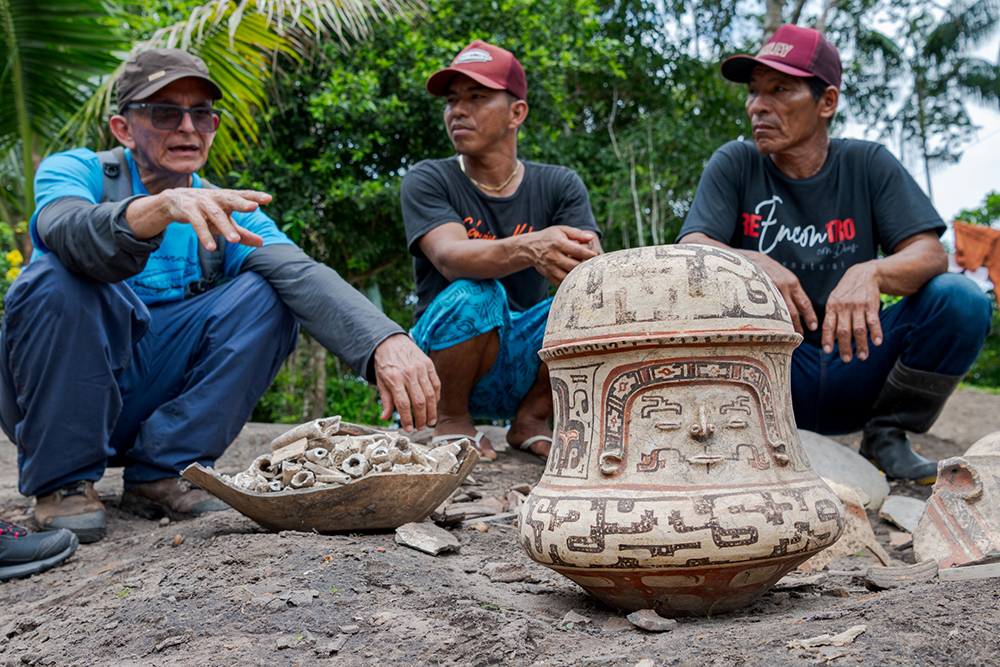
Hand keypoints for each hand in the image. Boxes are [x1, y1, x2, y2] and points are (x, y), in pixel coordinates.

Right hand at [147, 188, 271, 249]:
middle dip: (241, 203)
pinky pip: (197, 223)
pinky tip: (211, 247)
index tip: (268, 198)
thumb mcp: (225, 221)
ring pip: (215, 215)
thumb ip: (243, 232)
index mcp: (227, 198)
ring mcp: (202, 202)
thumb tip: (261, 243)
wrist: (174, 201)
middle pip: (230, 199)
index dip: (255, 196)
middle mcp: (216, 198)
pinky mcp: (188, 210)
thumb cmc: (206, 211)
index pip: (243, 195)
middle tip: (253, 207)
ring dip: (225, 227)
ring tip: (234, 240)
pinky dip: (204, 235)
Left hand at [372, 334, 440, 431]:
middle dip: (422, 418)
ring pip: (430, 394)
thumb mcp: (380, 380)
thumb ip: (386, 399)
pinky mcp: (429, 364)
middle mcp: (409, 373)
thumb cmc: (384, 362)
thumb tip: (385, 417)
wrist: (390, 340)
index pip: (404, 404)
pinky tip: (434, 405)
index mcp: (394, 378)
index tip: (408, 429)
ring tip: (431, 421)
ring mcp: (421, 368)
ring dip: (432, 411)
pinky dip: (436, 397)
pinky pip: (436, 384)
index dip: (407, 419)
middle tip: (421, 428)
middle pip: (419, 401)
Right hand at [524, 225, 600, 285]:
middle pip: (574, 265)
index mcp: (558, 243)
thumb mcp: (561, 230)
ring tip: (585, 273)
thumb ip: (577, 233)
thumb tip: (590, 237)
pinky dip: (570, 283)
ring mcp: (550, 267)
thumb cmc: (549, 237)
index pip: (577, 251)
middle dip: (585, 266)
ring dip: (578, 276)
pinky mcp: (548, 275)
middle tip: (593, 266)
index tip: (596, 256)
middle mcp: (553, 256)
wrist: (529, 247)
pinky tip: (577, 279)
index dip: (589, 255)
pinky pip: (561, 283)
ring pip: (568, 276)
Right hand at [752, 252, 817, 334]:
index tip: (813, 326)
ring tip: (787, 336)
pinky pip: (766, 312)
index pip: (804, 303)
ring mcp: (771, 292)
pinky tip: (771, 328)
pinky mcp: (758, 295)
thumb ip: (789, 288)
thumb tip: (795, 304)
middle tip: (801, 336)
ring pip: (781, 314)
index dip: (810, 316)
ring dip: (785, 327)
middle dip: (798, 326)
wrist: (749, 259)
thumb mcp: (782, 275)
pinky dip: (771, 322)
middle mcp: (784, 288)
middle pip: (794, 312)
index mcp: (792, 283)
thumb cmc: (766, 268)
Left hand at [822, 262, 882, 361]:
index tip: (829, 351)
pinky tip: (877, 342)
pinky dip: (876, 332)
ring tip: (862, 356)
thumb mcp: (834, 300)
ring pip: (859, 329)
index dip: (828, 339)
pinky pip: (874, 321)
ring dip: (861, 344)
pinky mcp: (871, 305)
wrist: (864, 274)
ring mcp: (858, 306)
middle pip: (844, 330)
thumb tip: (831, 338)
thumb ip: (832, 317)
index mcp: (832, 307)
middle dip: (845, 347)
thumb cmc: (846, 291)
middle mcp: (844, 307)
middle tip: (846, 359)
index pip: (828, 325)